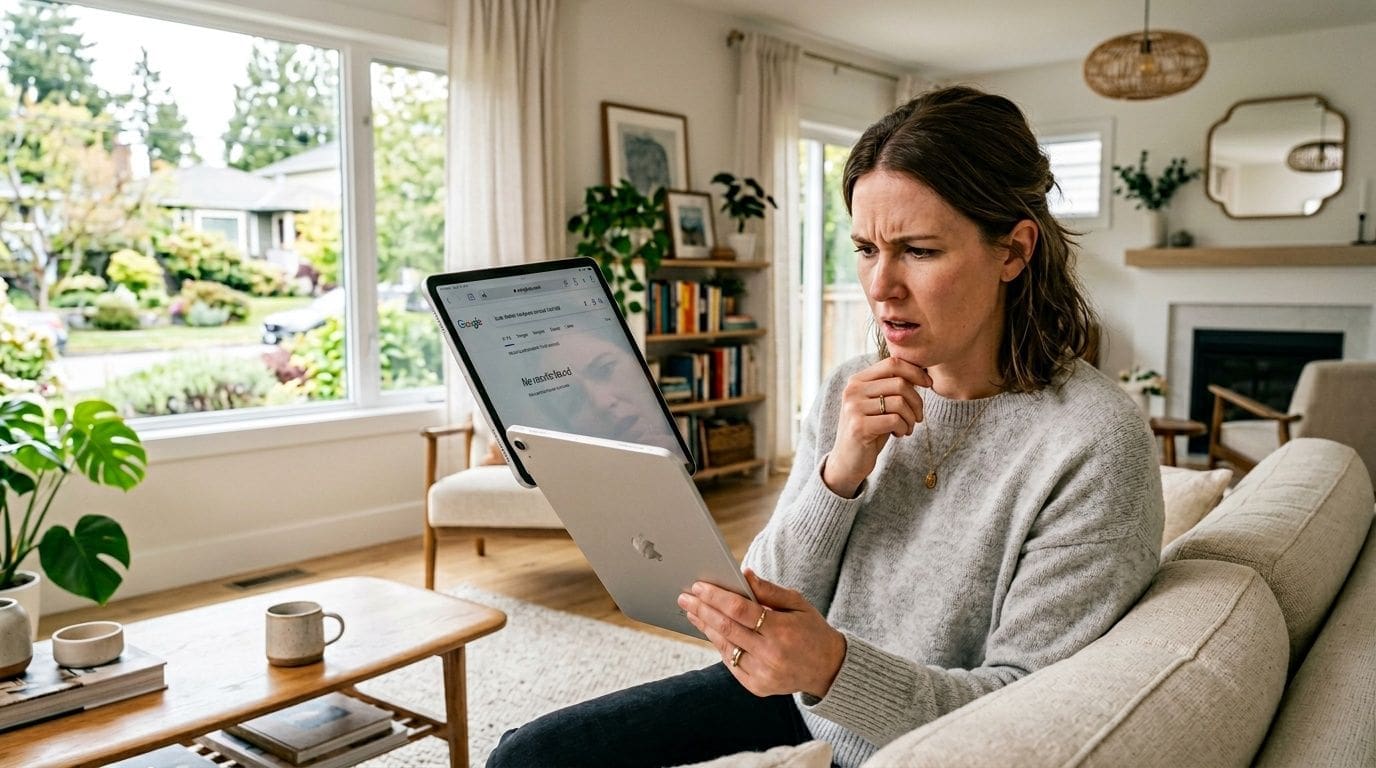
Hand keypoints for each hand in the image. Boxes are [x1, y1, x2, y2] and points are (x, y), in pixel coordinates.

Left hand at [677, 569, 845, 698]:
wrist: (829, 668)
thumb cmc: (811, 629)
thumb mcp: (798, 603)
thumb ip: (769, 590)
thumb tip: (743, 574)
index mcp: (782, 630)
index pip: (740, 610)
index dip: (716, 597)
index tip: (699, 586)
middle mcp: (771, 654)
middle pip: (726, 628)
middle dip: (702, 610)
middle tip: (685, 597)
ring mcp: (763, 673)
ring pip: (725, 647)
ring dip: (705, 627)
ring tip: (692, 612)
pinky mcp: (757, 687)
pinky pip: (731, 663)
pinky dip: (719, 645)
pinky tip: (710, 631)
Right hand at [823, 357, 931, 496]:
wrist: (847, 461)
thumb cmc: (869, 430)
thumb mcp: (879, 404)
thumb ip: (892, 387)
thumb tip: (920, 373)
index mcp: (857, 380)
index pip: (892, 363)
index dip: (915, 371)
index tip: (928, 384)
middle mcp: (852, 390)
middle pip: (899, 383)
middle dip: (917, 401)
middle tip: (918, 417)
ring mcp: (854, 408)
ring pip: (900, 402)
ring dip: (911, 418)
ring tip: (907, 428)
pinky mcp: (859, 427)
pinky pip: (895, 420)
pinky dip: (904, 428)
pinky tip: (899, 434)